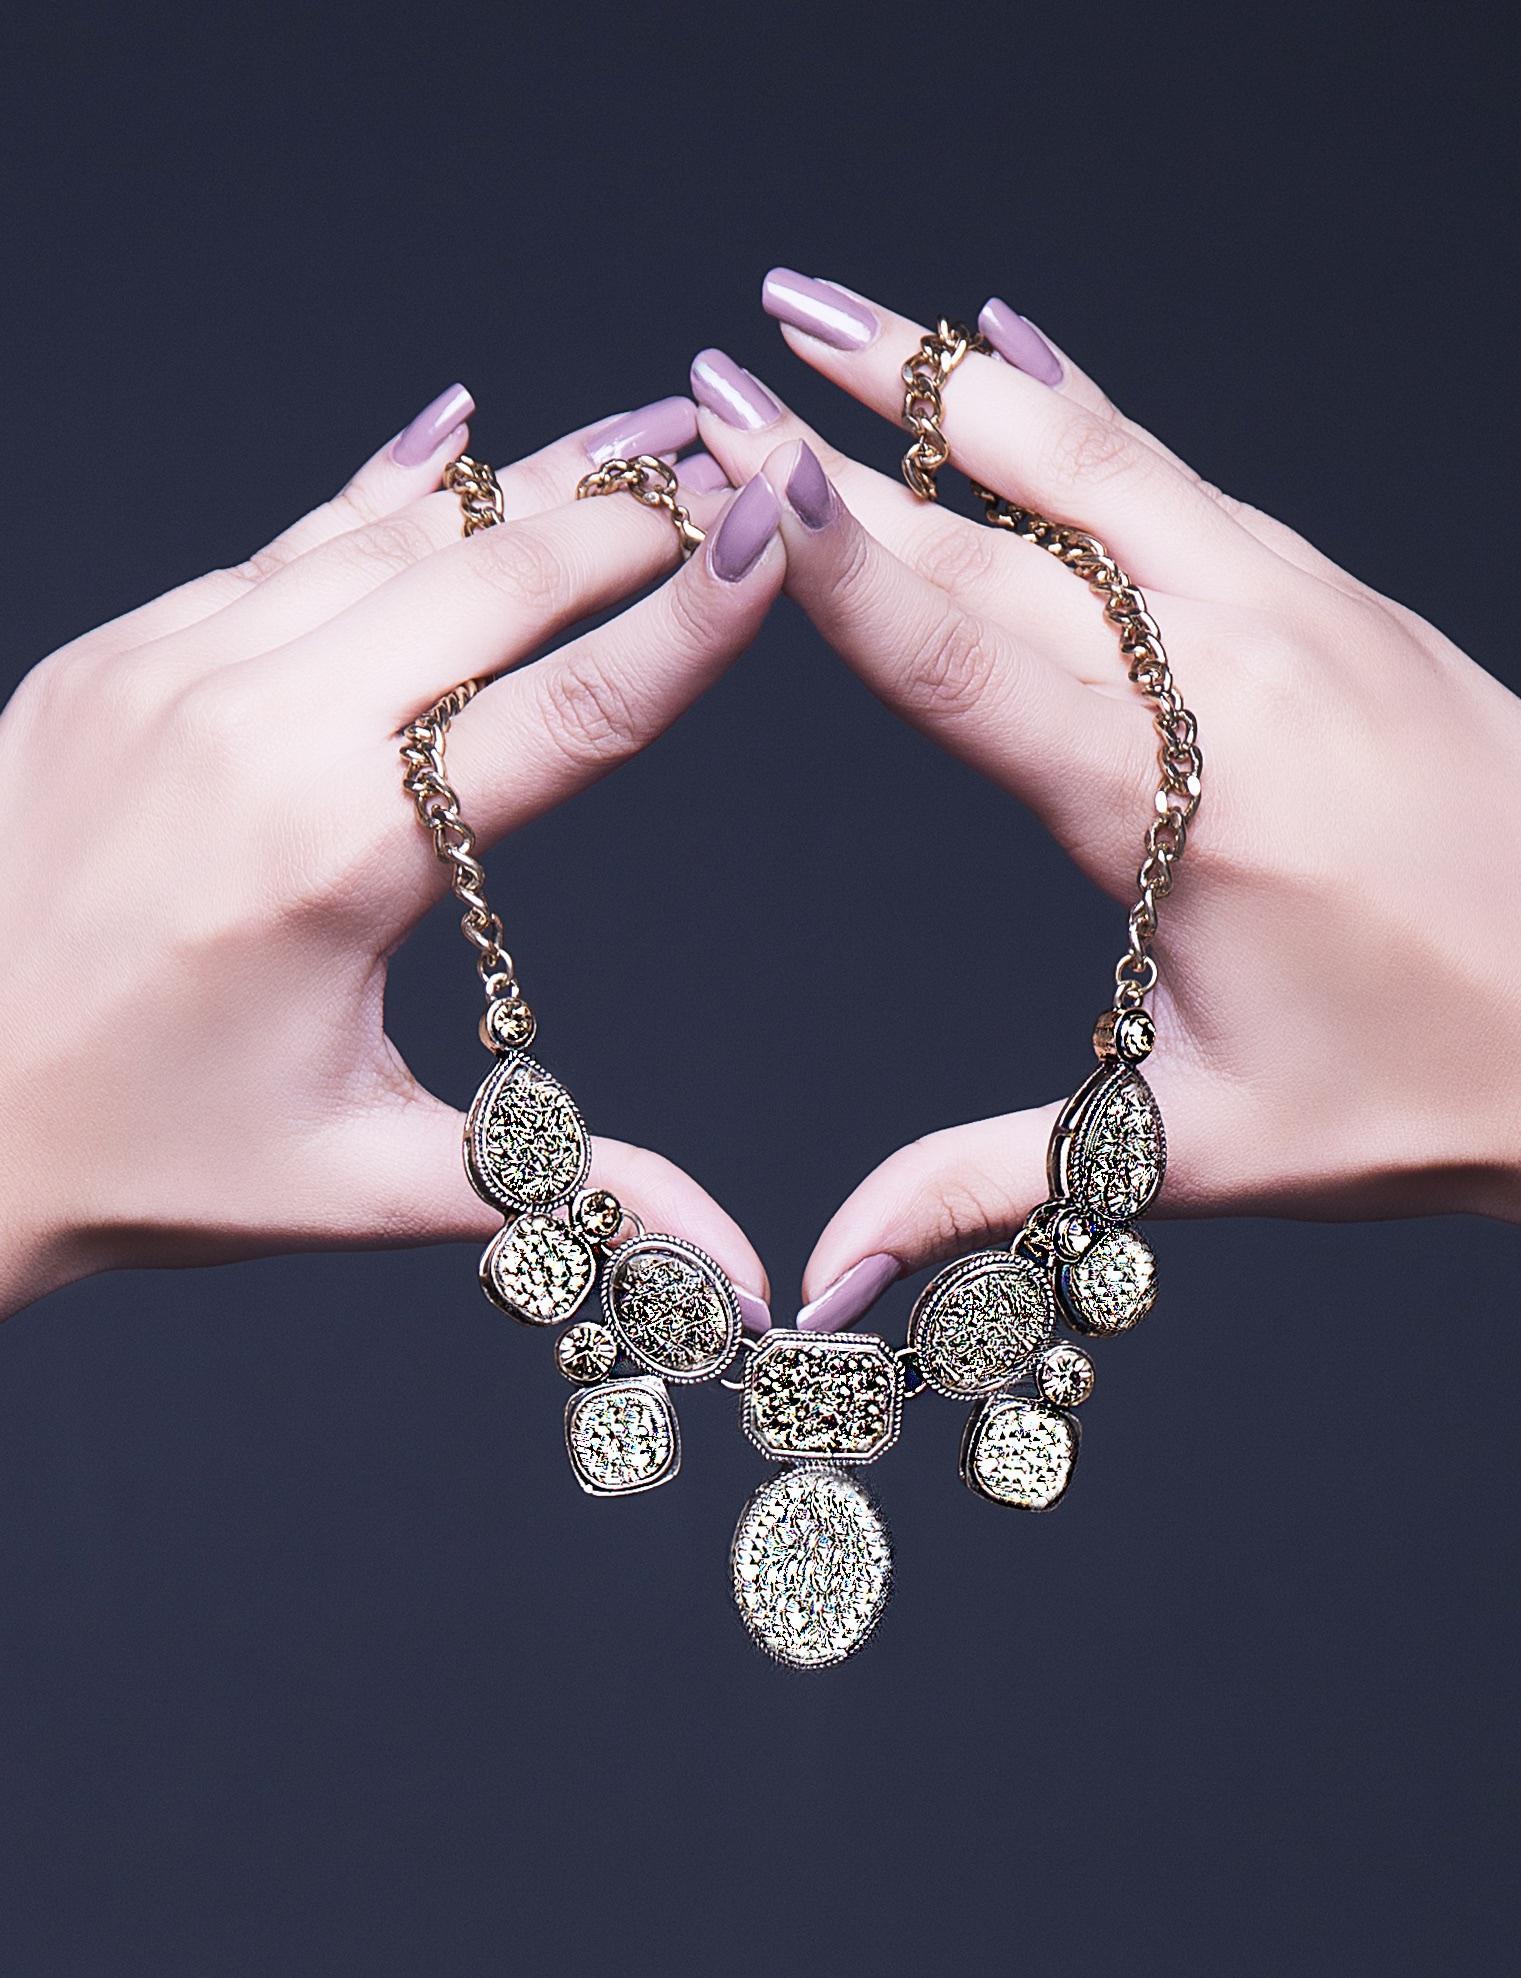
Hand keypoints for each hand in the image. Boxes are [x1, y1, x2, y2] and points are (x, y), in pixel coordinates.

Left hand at [0, 385, 780, 1322]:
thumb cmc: (138, 1155)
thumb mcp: (364, 1180)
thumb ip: (571, 1188)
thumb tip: (737, 1267)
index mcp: (329, 858)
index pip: (564, 717)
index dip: (687, 627)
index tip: (778, 538)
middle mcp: (248, 729)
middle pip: (488, 582)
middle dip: (632, 522)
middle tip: (740, 465)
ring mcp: (166, 669)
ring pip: (387, 537)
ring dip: (527, 489)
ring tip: (642, 437)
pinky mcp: (115, 655)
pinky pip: (281, 542)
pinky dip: (388, 497)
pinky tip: (458, 439)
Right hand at [687, 281, 1520, 1329]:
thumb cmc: (1431, 1085)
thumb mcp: (1195, 1148)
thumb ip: (982, 1181)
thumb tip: (828, 1273)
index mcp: (1183, 809)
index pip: (968, 662)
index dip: (845, 572)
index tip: (745, 473)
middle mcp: (1239, 676)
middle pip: (1002, 541)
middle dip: (846, 453)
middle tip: (722, 379)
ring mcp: (1303, 614)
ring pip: (1096, 466)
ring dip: (951, 387)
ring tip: (829, 313)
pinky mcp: (1343, 599)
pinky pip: (1183, 479)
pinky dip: (1079, 414)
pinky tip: (1019, 359)